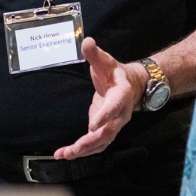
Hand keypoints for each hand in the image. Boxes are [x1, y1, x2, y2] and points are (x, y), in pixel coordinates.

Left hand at [53, 37, 144, 159]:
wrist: (131, 86)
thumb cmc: (114, 72)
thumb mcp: (105, 60)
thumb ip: (95, 53)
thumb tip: (86, 41)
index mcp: (121, 94)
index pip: (115, 106)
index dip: (105, 116)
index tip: (92, 125)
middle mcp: (121, 114)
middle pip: (108, 132)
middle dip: (90, 142)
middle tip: (73, 149)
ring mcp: (114, 125)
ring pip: (101, 142)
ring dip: (83, 151)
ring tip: (64, 155)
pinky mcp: (105, 131)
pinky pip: (96, 144)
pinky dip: (81, 151)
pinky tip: (65, 154)